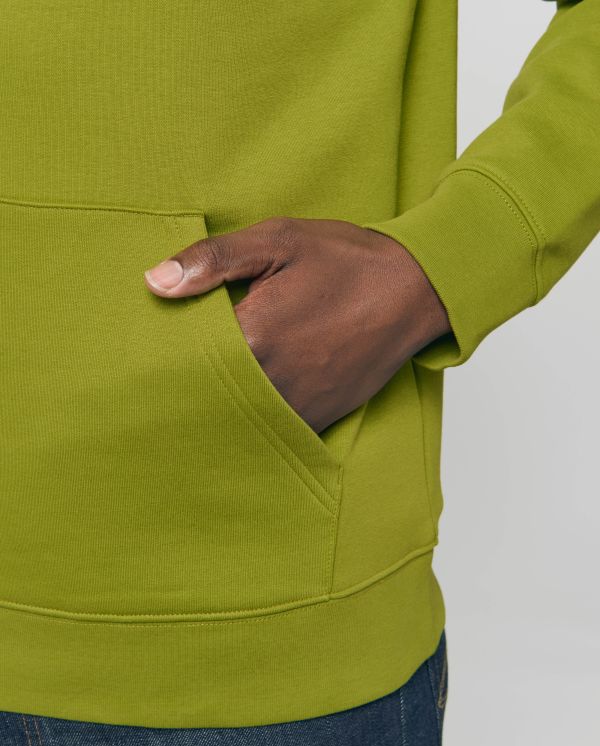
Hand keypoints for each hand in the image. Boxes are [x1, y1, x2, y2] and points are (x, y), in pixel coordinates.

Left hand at [144, 217, 450, 432]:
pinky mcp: (319, 416)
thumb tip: (154, 283)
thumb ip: (213, 261)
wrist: (414, 289)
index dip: (165, 352)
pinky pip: (272, 429)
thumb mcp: (279, 240)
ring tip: (206, 388)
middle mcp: (272, 380)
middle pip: (207, 392)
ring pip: (238, 417)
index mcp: (254, 335)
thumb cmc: (345, 261)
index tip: (150, 351)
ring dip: (220, 405)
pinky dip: (254, 419)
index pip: (184, 358)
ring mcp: (298, 404)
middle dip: (188, 382)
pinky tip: (245, 402)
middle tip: (164, 378)